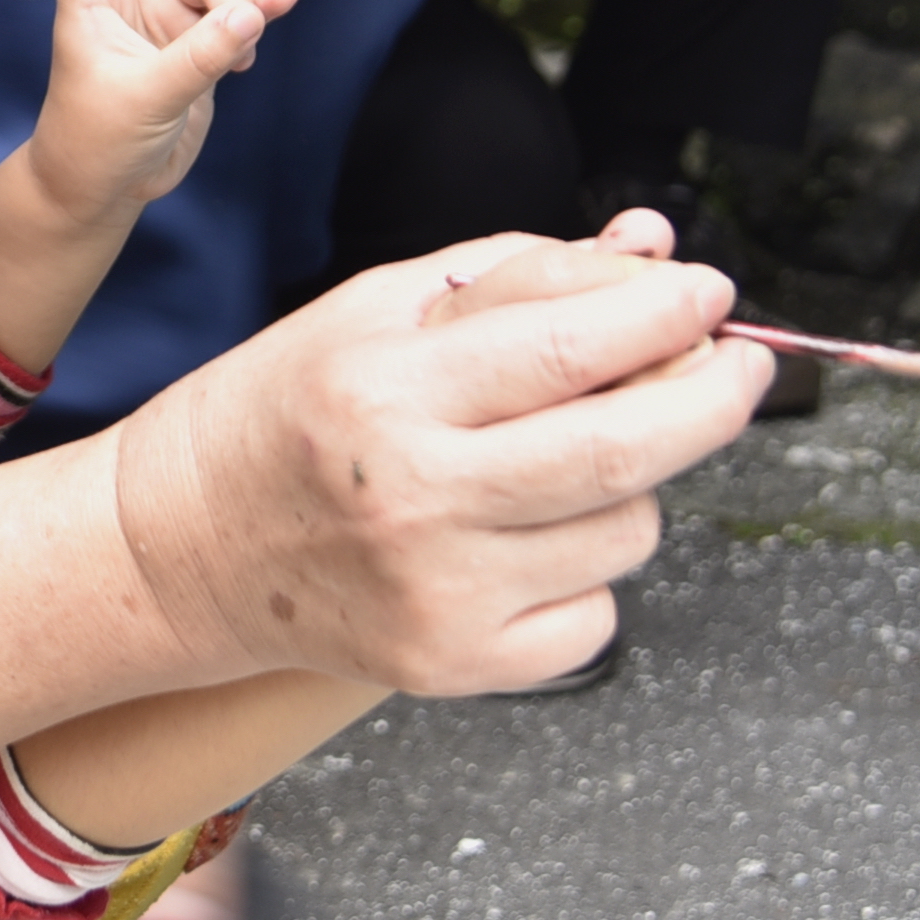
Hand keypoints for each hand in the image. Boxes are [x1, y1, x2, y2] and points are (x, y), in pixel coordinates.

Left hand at [15, 0, 299, 231]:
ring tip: (235, 60)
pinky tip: (277, 12)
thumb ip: (202, 56)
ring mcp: (166, 6)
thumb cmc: (96, 141)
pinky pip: (244, 5)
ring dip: (237, 6)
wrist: (108, 185)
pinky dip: (261, 10)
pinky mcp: (200, 34)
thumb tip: (257, 9)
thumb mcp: (145, 101)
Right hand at [107, 219, 764, 696]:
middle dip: (713, 396)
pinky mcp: (454, 666)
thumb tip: (653, 252)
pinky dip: (590, 570)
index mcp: (385, 389)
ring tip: (561, 458)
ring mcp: (439, 593)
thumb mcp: (378, 308)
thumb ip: (522, 274)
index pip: (569, 347)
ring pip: (626, 531)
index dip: (666, 315)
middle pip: (625, 451)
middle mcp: (413, 497)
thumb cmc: (281, 413)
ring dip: (633, 483)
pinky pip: (596, 615)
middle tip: (736, 365)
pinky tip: (526, 539)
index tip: (707, 293)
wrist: (183, 546)